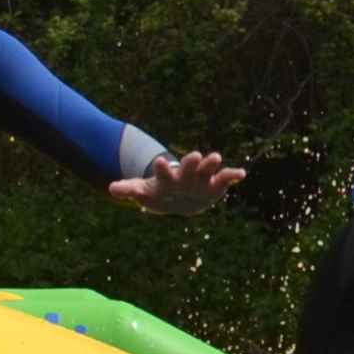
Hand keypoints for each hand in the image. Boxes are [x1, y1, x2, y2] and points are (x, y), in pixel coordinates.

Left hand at [107, 148, 245, 215]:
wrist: (179, 198)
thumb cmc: (159, 193)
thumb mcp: (144, 192)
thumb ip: (129, 189)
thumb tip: (112, 189)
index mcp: (167, 177)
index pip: (163, 171)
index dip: (161, 167)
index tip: (159, 161)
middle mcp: (185, 174)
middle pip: (188, 167)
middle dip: (191, 162)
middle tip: (194, 155)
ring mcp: (201, 178)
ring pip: (207, 169)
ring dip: (211, 164)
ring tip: (216, 157)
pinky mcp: (215, 185)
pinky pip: (225, 179)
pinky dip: (233, 175)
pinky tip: (242, 174)